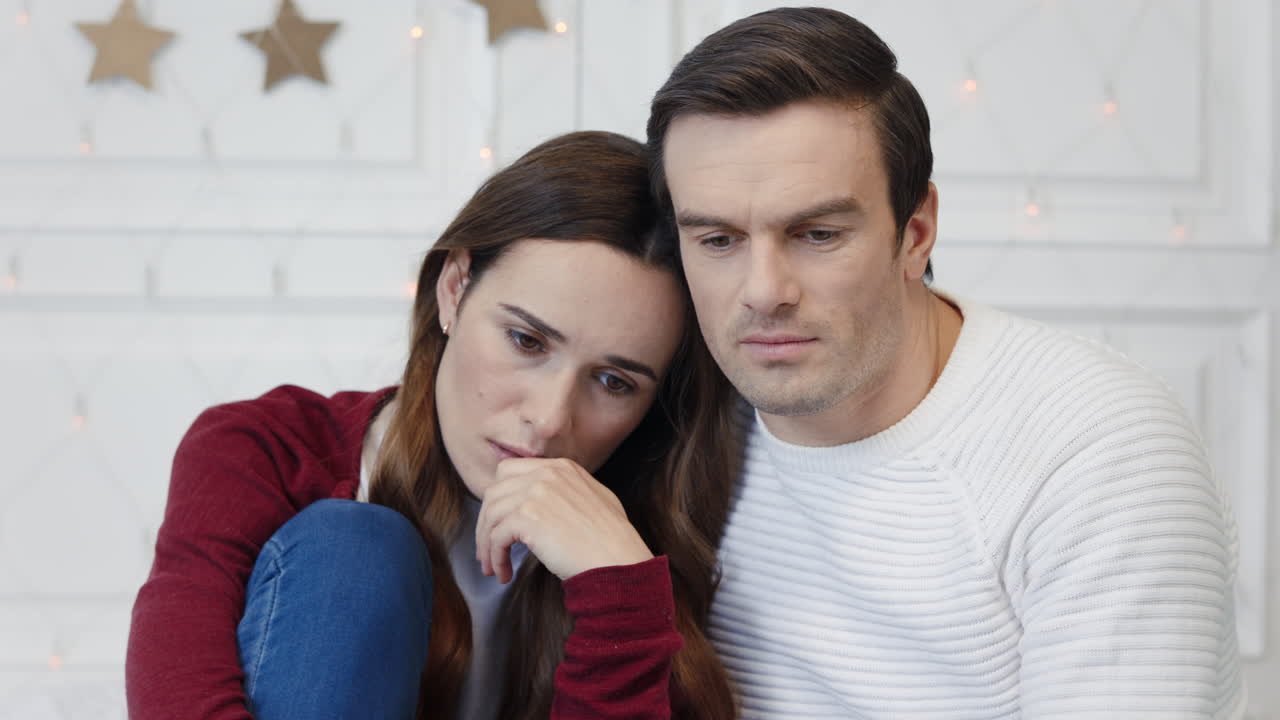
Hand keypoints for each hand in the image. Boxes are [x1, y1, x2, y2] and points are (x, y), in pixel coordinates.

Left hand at [475, 457, 653, 582]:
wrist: (619, 562)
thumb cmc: (612, 541)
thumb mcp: (596, 499)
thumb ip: (567, 491)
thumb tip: (540, 502)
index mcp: (561, 467)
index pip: (510, 472)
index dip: (499, 500)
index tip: (498, 523)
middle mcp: (546, 474)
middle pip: (494, 492)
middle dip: (486, 522)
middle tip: (487, 550)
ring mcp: (536, 493)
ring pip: (491, 516)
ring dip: (486, 545)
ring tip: (493, 568)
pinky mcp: (527, 518)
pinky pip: (496, 537)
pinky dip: (495, 558)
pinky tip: (503, 574)